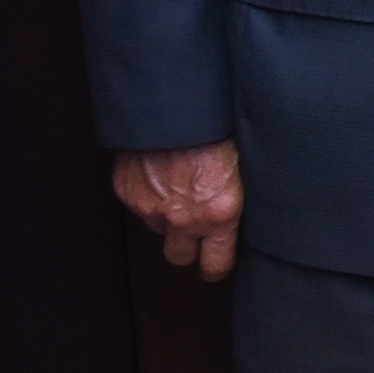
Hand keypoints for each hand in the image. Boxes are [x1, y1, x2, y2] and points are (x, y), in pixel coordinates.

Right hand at [113, 141, 244, 280]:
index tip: (217, 261)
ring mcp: (151, 208)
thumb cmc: (218, 128)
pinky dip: (148, 196)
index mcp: (219, 214)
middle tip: (195, 233)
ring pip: (158, 230)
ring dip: (167, 218)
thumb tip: (245, 210)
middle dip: (188, 249)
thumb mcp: (243, 167)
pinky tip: (160, 174)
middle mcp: (184, 219)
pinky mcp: (128, 193)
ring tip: (179, 190)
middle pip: (179, 258)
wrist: (176, 107)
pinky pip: (139, 206)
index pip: (216, 265)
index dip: (216, 264)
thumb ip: (237, 197)